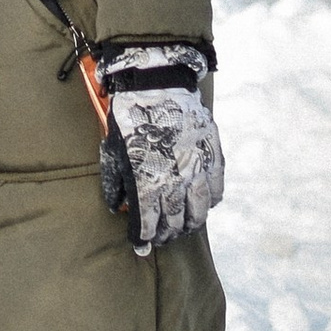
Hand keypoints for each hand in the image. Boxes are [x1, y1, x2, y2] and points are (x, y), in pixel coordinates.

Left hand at [92, 44, 223, 246]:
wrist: (158, 86)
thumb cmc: (131, 119)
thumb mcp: (114, 152)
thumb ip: (116, 183)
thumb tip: (118, 207)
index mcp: (148, 184)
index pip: (148, 223)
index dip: (144, 237)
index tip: (142, 244)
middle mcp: (176, 182)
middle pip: (175, 221)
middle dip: (167, 234)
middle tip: (163, 238)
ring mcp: (198, 170)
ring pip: (199, 211)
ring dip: (190, 223)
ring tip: (184, 227)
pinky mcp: (213, 157)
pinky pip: (216, 189)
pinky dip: (211, 201)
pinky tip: (204, 205)